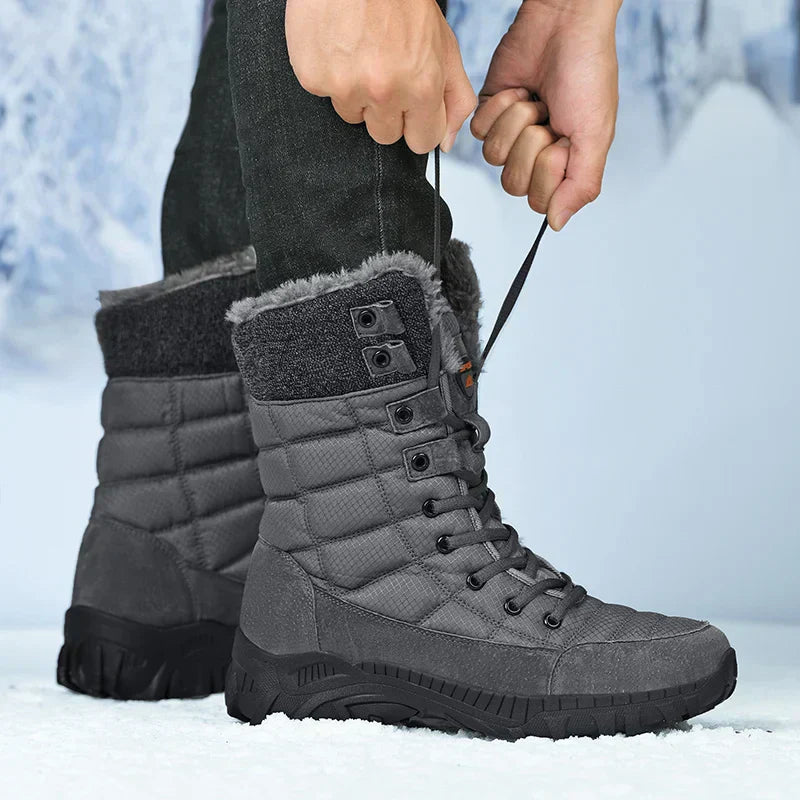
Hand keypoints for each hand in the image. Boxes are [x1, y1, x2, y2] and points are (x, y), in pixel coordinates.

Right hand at [286, 0, 476, 153]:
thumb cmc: (402, 0)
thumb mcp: (444, 44)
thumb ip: (455, 97)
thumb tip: (446, 143)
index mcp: (421, 87)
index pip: (421, 142)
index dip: (416, 124)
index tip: (411, 108)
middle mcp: (384, 93)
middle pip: (385, 135)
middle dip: (387, 112)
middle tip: (383, 72)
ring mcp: (346, 88)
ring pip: (353, 116)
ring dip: (357, 94)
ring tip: (359, 54)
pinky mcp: (314, 80)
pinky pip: (325, 95)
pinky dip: (330, 75)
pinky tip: (337, 46)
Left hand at [471, 0, 621, 228]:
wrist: (564, 25)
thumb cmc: (587, 74)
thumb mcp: (596, 135)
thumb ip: (581, 185)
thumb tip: (557, 223)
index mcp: (563, 166)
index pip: (540, 201)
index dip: (548, 172)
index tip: (564, 142)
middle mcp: (533, 157)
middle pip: (513, 184)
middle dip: (531, 146)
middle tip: (548, 118)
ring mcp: (509, 136)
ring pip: (494, 158)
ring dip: (516, 123)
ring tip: (534, 101)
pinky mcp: (488, 114)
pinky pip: (479, 132)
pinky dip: (499, 108)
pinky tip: (518, 90)